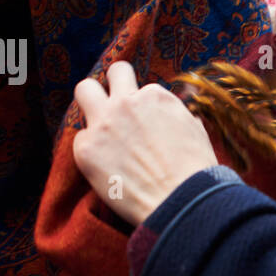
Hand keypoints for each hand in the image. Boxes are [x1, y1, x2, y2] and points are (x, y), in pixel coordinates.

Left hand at [73, 61, 218, 226]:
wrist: (181, 202)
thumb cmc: (195, 173)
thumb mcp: (196, 132)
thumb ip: (179, 116)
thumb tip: (176, 116)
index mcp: (156, 97)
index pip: (144, 89)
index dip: (145, 107)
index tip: (146, 124)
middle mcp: (127, 103)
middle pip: (114, 72)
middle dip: (114, 85)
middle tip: (116, 106)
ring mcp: (104, 123)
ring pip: (85, 90)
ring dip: (91, 103)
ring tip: (100, 126)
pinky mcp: (86, 149)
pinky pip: (80, 139)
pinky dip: (90, 151)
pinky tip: (104, 167)